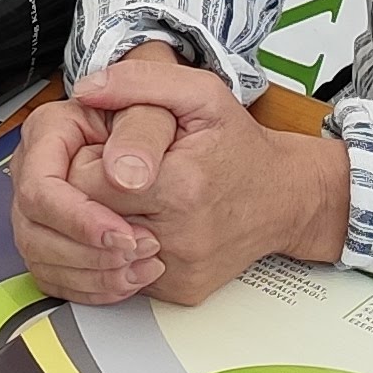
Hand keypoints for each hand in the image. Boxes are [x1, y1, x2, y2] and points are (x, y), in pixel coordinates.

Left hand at [10, 44, 348, 307]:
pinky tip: (148, 222)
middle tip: (121, 174)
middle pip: (90, 218)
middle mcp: (180, 236)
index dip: (88, 160)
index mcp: (180, 186)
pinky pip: (125, 271)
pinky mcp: (181, 290)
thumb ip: (139, 81)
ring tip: (136, 197)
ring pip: (102, 250)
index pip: (87, 184)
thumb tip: (86, 90)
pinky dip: (125, 248)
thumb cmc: (240, 145)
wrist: (286, 197)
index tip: (109, 151)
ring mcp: (180, 269)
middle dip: (93, 192)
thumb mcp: (200, 93)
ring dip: (105, 222)